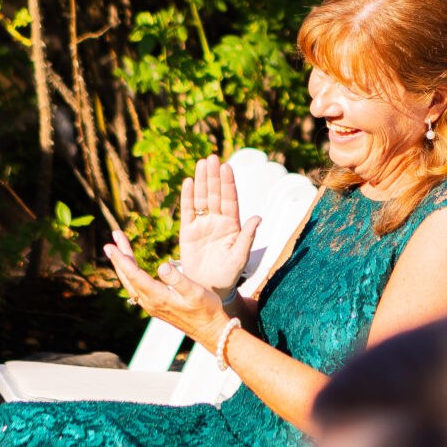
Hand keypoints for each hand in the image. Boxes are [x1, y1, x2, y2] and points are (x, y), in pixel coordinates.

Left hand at [104, 231, 226, 353]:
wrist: (210, 330)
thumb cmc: (206, 309)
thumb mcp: (195, 291)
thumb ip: (178, 279)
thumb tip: (161, 266)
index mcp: (158, 297)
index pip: (134, 275)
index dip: (121, 259)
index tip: (110, 246)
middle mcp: (150, 302)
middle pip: (128, 277)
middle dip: (119, 257)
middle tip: (112, 240)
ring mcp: (151, 305)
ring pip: (131, 282)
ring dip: (124, 264)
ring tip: (119, 247)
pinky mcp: (155, 306)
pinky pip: (137, 287)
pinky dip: (131, 274)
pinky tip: (132, 267)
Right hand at [178, 154, 260, 297]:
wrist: (208, 289)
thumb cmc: (228, 275)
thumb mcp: (240, 257)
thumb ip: (247, 237)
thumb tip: (259, 217)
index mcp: (232, 225)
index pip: (230, 200)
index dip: (228, 183)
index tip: (226, 166)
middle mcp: (218, 221)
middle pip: (216, 194)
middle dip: (214, 176)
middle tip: (212, 158)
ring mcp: (202, 224)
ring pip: (202, 198)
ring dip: (202, 181)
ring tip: (201, 163)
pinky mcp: (188, 231)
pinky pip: (188, 211)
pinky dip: (187, 197)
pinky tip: (188, 182)